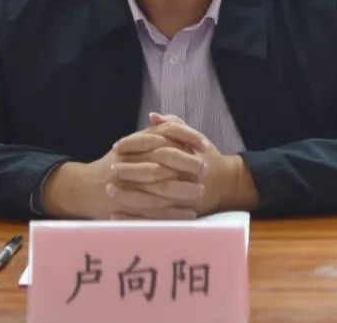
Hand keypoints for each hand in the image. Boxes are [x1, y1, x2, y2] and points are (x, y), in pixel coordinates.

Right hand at [41, 121, 206, 219]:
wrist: (82, 188)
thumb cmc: (111, 164)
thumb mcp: (130, 144)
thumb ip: (150, 132)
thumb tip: (169, 120)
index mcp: (132, 146)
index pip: (162, 138)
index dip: (185, 140)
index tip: (204, 145)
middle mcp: (128, 164)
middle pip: (162, 162)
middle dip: (186, 165)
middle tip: (205, 169)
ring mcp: (126, 187)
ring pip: (158, 188)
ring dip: (182, 190)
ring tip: (200, 191)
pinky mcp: (126, 208)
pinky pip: (153, 212)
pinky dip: (172, 213)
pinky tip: (188, 214)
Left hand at [112, 113, 258, 216]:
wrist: (227, 185)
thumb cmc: (207, 157)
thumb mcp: (194, 137)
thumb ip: (174, 125)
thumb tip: (153, 116)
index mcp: (187, 153)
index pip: (156, 146)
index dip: (135, 145)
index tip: (117, 146)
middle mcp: (185, 175)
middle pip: (153, 172)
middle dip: (130, 170)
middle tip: (111, 168)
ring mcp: (182, 198)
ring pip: (151, 198)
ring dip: (128, 195)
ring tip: (109, 190)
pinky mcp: (178, 215)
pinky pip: (153, 220)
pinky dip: (133, 218)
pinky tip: (115, 216)